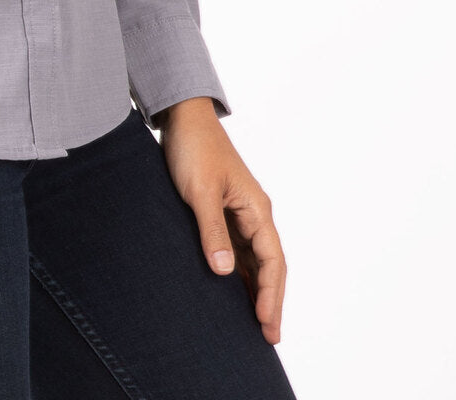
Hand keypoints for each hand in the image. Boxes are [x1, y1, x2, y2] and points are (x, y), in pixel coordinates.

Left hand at [158, 97, 286, 343]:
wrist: (182, 118)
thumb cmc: (194, 149)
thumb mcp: (200, 191)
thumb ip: (212, 231)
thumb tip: (225, 271)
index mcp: (256, 208)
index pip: (272, 259)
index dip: (271, 292)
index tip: (265, 322)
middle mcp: (254, 213)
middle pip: (269, 265)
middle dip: (270, 300)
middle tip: (269, 337)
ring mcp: (240, 214)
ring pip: (254, 260)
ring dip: (256, 290)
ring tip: (255, 326)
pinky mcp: (223, 212)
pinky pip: (238, 250)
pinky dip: (240, 274)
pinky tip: (233, 293)